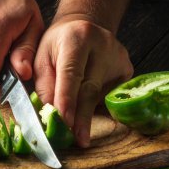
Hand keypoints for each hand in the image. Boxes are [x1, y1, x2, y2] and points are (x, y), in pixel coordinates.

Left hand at [34, 14, 133, 146]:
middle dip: (81, 118)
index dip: (67, 100)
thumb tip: (52, 113)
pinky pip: (110, 95)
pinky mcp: (127, 69)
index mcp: (77, 38)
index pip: (71, 73)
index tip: (64, 123)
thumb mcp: (41, 58)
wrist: (83, 29)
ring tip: (77, 129)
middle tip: (78, 139)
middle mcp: (103, 45)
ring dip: (86, 114)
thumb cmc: (58, 45)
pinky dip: (96, 105)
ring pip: (100, 95)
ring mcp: (119, 57)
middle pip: (91, 88)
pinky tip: (87, 102)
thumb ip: (44, 84)